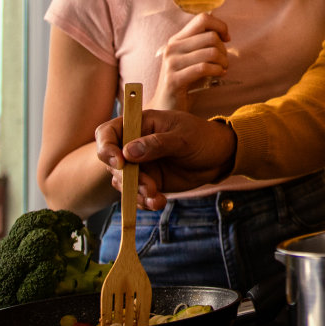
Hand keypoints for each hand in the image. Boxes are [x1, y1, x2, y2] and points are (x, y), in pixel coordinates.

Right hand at [95, 109, 236, 208]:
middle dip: (126, 178)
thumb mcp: (183, 138)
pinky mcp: (148, 181)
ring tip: (157, 196)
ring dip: (136, 192)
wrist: (219, 157)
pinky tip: (159, 202)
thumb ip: (156, 144)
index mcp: (140, 123)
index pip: (108, 132)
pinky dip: (144, 201)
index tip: (119, 163)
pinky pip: (136, 194)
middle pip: (111, 162)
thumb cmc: (202, 138)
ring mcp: (140, 164)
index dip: (106, 147)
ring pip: (122, 182)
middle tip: (148, 186)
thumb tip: (127, 152)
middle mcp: (134, 144)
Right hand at [150, 13, 229, 110]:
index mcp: (177, 40)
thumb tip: (222, 30)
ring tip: (223, 69)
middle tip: (224, 61)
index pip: (203, 19)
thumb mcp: (193, 59)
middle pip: (211, 36)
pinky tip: (220, 74)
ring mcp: (171, 63)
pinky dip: (217, 70)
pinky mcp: (173, 79)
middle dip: (224, 49)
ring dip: (223, 62)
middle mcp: (172, 48)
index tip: (227, 39)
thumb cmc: (185, 82)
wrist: (165, 106)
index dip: (220, 26)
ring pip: (210, 52)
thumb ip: (202, 44)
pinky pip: (203, 68)